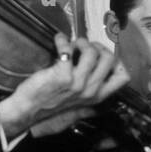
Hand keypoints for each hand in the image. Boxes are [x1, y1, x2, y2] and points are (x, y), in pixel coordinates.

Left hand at [0, 33, 129, 139]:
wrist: (28, 110)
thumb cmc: (49, 107)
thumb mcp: (77, 109)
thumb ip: (90, 101)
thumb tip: (100, 91)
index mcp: (97, 97)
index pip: (123, 77)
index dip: (117, 61)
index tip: (103, 55)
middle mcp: (91, 91)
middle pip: (110, 59)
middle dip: (97, 46)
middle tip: (84, 46)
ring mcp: (77, 84)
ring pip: (92, 52)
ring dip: (81, 42)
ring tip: (71, 44)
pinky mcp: (62, 76)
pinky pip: (68, 50)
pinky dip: (62, 41)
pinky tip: (58, 41)